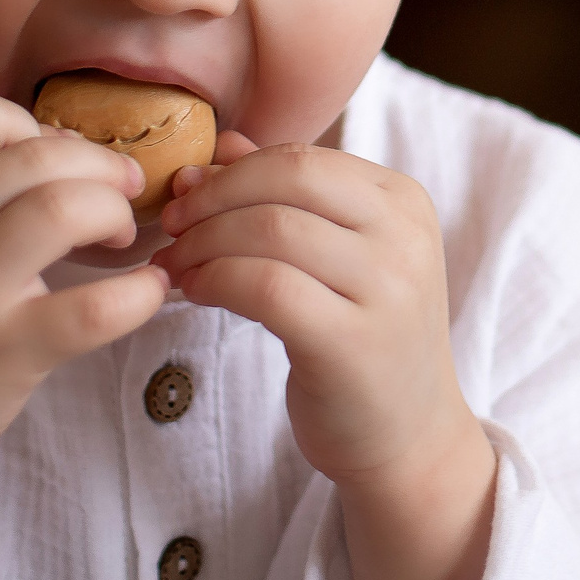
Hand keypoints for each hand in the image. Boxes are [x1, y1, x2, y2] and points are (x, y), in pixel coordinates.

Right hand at [0, 90, 171, 496]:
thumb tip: (58, 147)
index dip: (39, 128)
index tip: (62, 163)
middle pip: (39, 155)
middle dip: (98, 166)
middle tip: (121, 194)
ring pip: (65, 209)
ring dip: (113, 212)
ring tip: (122, 237)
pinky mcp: (4, 352)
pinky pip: (96, 307)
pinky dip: (139, 293)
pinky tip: (150, 291)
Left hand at [155, 139, 476, 484]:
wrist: (408, 434)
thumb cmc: (362, 337)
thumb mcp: (338, 256)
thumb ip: (286, 196)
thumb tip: (220, 145)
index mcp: (404, 200)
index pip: (302, 156)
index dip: (232, 171)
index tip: (188, 197)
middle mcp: (404, 236)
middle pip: (286, 180)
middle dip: (213, 199)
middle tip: (172, 226)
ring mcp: (386, 289)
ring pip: (269, 230)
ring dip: (204, 243)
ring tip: (176, 265)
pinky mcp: (352, 342)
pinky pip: (265, 287)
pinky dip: (215, 281)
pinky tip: (195, 293)